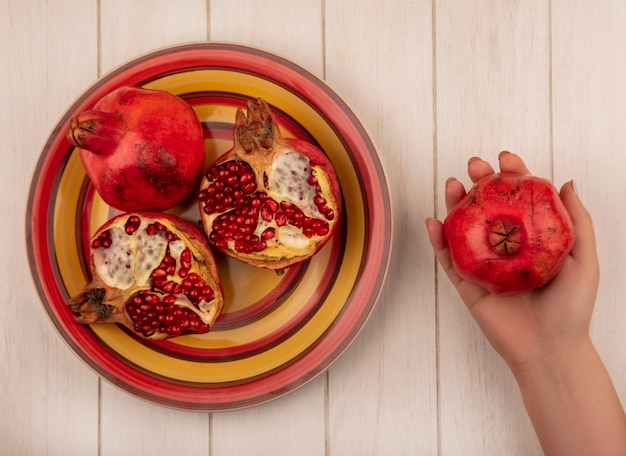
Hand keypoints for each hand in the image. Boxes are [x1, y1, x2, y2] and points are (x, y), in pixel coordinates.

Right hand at [425, 151, 599, 374]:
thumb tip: (566, 183)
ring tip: (452, 184)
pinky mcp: (466, 283)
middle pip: (487, 207)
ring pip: (463, 228)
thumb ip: (576, 222)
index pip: (518, 200)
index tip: (506, 158)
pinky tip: (434, 222)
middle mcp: (505, 247)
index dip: (511, 176)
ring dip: (455, 204)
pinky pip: (448, 259)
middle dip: (479, 183)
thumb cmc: (572, 307)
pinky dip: (437, 240)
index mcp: (532, 239)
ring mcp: (483, 264)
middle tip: (475, 166)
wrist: (550, 348)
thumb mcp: (585, 259)